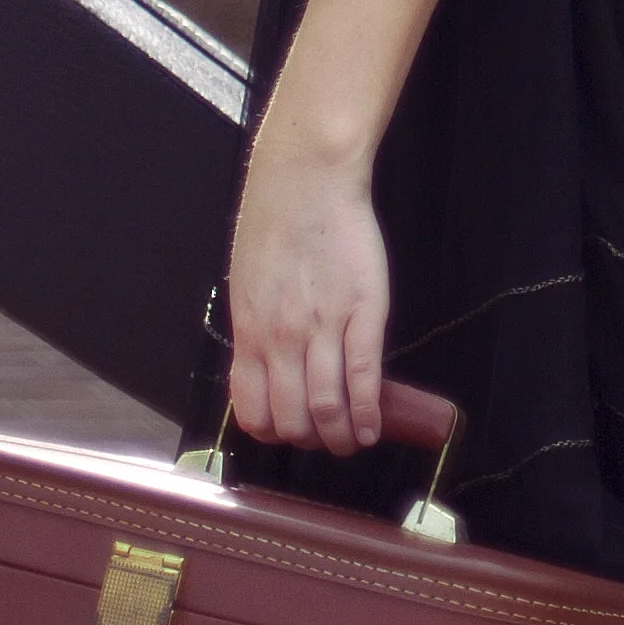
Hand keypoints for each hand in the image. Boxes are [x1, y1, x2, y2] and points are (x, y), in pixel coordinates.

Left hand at [223, 133, 393, 452]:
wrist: (306, 181)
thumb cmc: (275, 225)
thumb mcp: (248, 285)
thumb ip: (256, 329)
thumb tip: (264, 365)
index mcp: (249, 334)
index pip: (254, 412)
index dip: (274, 432)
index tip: (290, 433)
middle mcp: (280, 340)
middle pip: (293, 419)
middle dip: (312, 442)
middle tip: (328, 442)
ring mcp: (322, 328)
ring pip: (329, 409)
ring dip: (344, 438)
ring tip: (355, 443)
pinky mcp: (363, 313)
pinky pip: (364, 379)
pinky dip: (370, 413)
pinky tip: (375, 427)